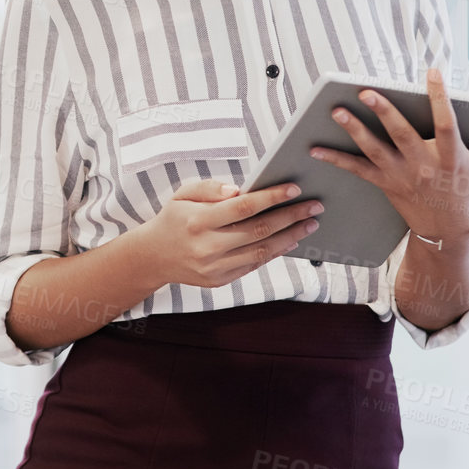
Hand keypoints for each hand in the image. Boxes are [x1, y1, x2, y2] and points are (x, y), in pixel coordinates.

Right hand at [131, 177, 323, 287]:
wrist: (154, 257)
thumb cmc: (174, 218)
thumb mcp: (183, 194)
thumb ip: (210, 188)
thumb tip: (241, 190)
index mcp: (198, 220)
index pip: (242, 207)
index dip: (271, 198)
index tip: (294, 189)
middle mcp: (207, 246)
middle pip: (258, 230)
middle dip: (291, 217)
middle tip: (315, 206)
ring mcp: (215, 267)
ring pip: (261, 251)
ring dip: (290, 237)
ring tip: (310, 224)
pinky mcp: (220, 280)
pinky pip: (254, 265)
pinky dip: (275, 252)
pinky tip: (290, 240)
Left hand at [310, 67, 468, 245]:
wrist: (447, 230)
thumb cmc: (468, 189)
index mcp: (451, 156)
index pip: (446, 123)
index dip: (440, 97)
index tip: (433, 72)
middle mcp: (424, 165)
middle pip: (401, 134)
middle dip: (383, 112)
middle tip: (366, 91)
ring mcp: (401, 175)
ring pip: (374, 150)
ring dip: (354, 130)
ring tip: (336, 110)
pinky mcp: (385, 183)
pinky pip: (356, 170)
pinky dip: (335, 158)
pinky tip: (315, 147)